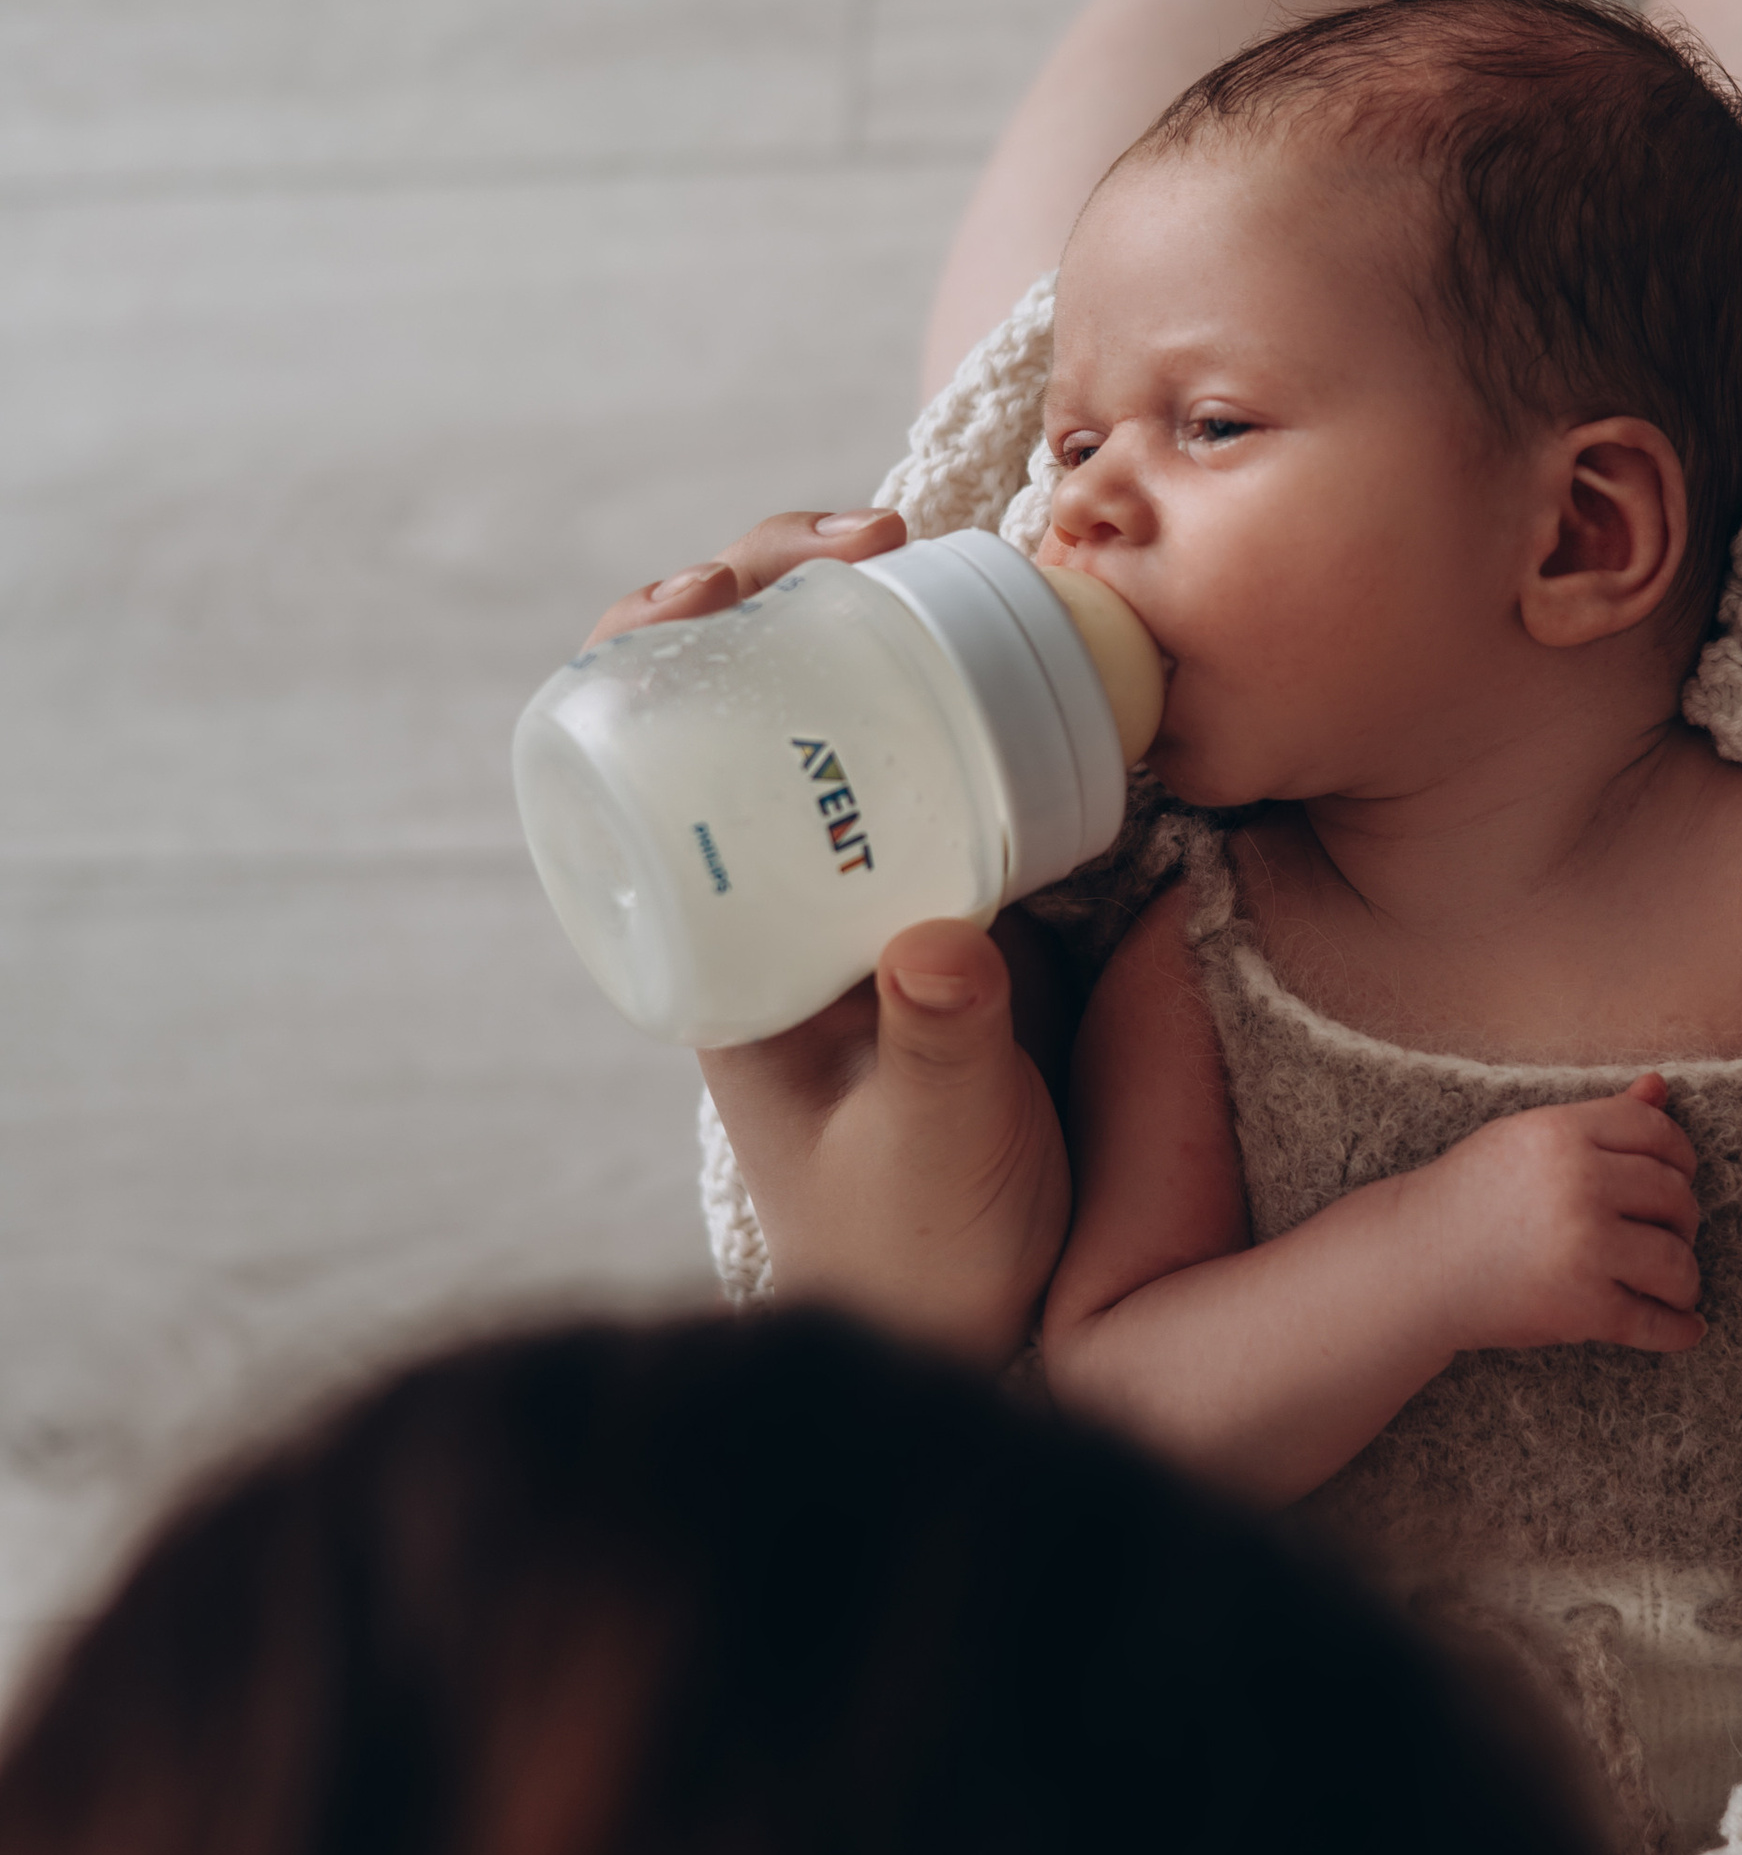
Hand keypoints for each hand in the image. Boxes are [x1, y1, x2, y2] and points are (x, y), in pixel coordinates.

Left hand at [584, 505, 1070, 1363]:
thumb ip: (944, 1054)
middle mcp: (768, 889)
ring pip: (821, 699)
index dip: (658, 646)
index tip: (724, 591)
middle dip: (768, 583)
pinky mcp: (959, 881)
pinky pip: (928, 743)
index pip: (639, 754)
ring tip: (916, 546)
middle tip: (868, 537)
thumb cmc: (923, 1255)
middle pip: (723, 693)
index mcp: (711, 940)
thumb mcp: (934, 1151)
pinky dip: (943, 666)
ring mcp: (860, 877)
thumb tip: (942, 932)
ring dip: (852, 605)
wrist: (990, 1316)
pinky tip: (988, 614)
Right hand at [1421, 1081, 1702, 1355]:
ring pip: (1676, 1261)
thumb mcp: (1531, 1139)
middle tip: (1668, 1235)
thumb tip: (1660, 1086)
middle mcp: (1579, 1184)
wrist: (1415, 1266)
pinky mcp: (1583, 1308)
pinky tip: (1687, 1327)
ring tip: (1672, 1284)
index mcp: (1563, 1134)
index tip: (1677, 1178)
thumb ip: (1601, 1117)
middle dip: (1682, 1220)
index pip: (1657, 1132)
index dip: (1679, 1156)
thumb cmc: (1473, 1196)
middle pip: (1675, 1195)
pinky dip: (1680, 1329)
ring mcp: (1584, 1248)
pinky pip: (1656, 1321)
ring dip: (1684, 1278)